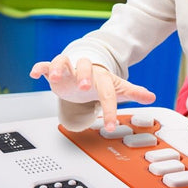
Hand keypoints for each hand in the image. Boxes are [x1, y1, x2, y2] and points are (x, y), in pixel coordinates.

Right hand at [29, 54, 154, 131]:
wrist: (85, 74)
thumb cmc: (100, 83)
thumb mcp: (117, 88)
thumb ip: (133, 92)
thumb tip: (151, 96)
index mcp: (101, 77)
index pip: (107, 91)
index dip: (110, 109)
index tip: (110, 125)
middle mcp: (85, 71)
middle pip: (86, 66)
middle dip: (85, 75)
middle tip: (85, 88)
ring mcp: (69, 70)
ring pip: (63, 62)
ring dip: (60, 68)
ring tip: (56, 78)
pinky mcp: (55, 72)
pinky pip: (46, 65)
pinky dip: (41, 68)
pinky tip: (36, 74)